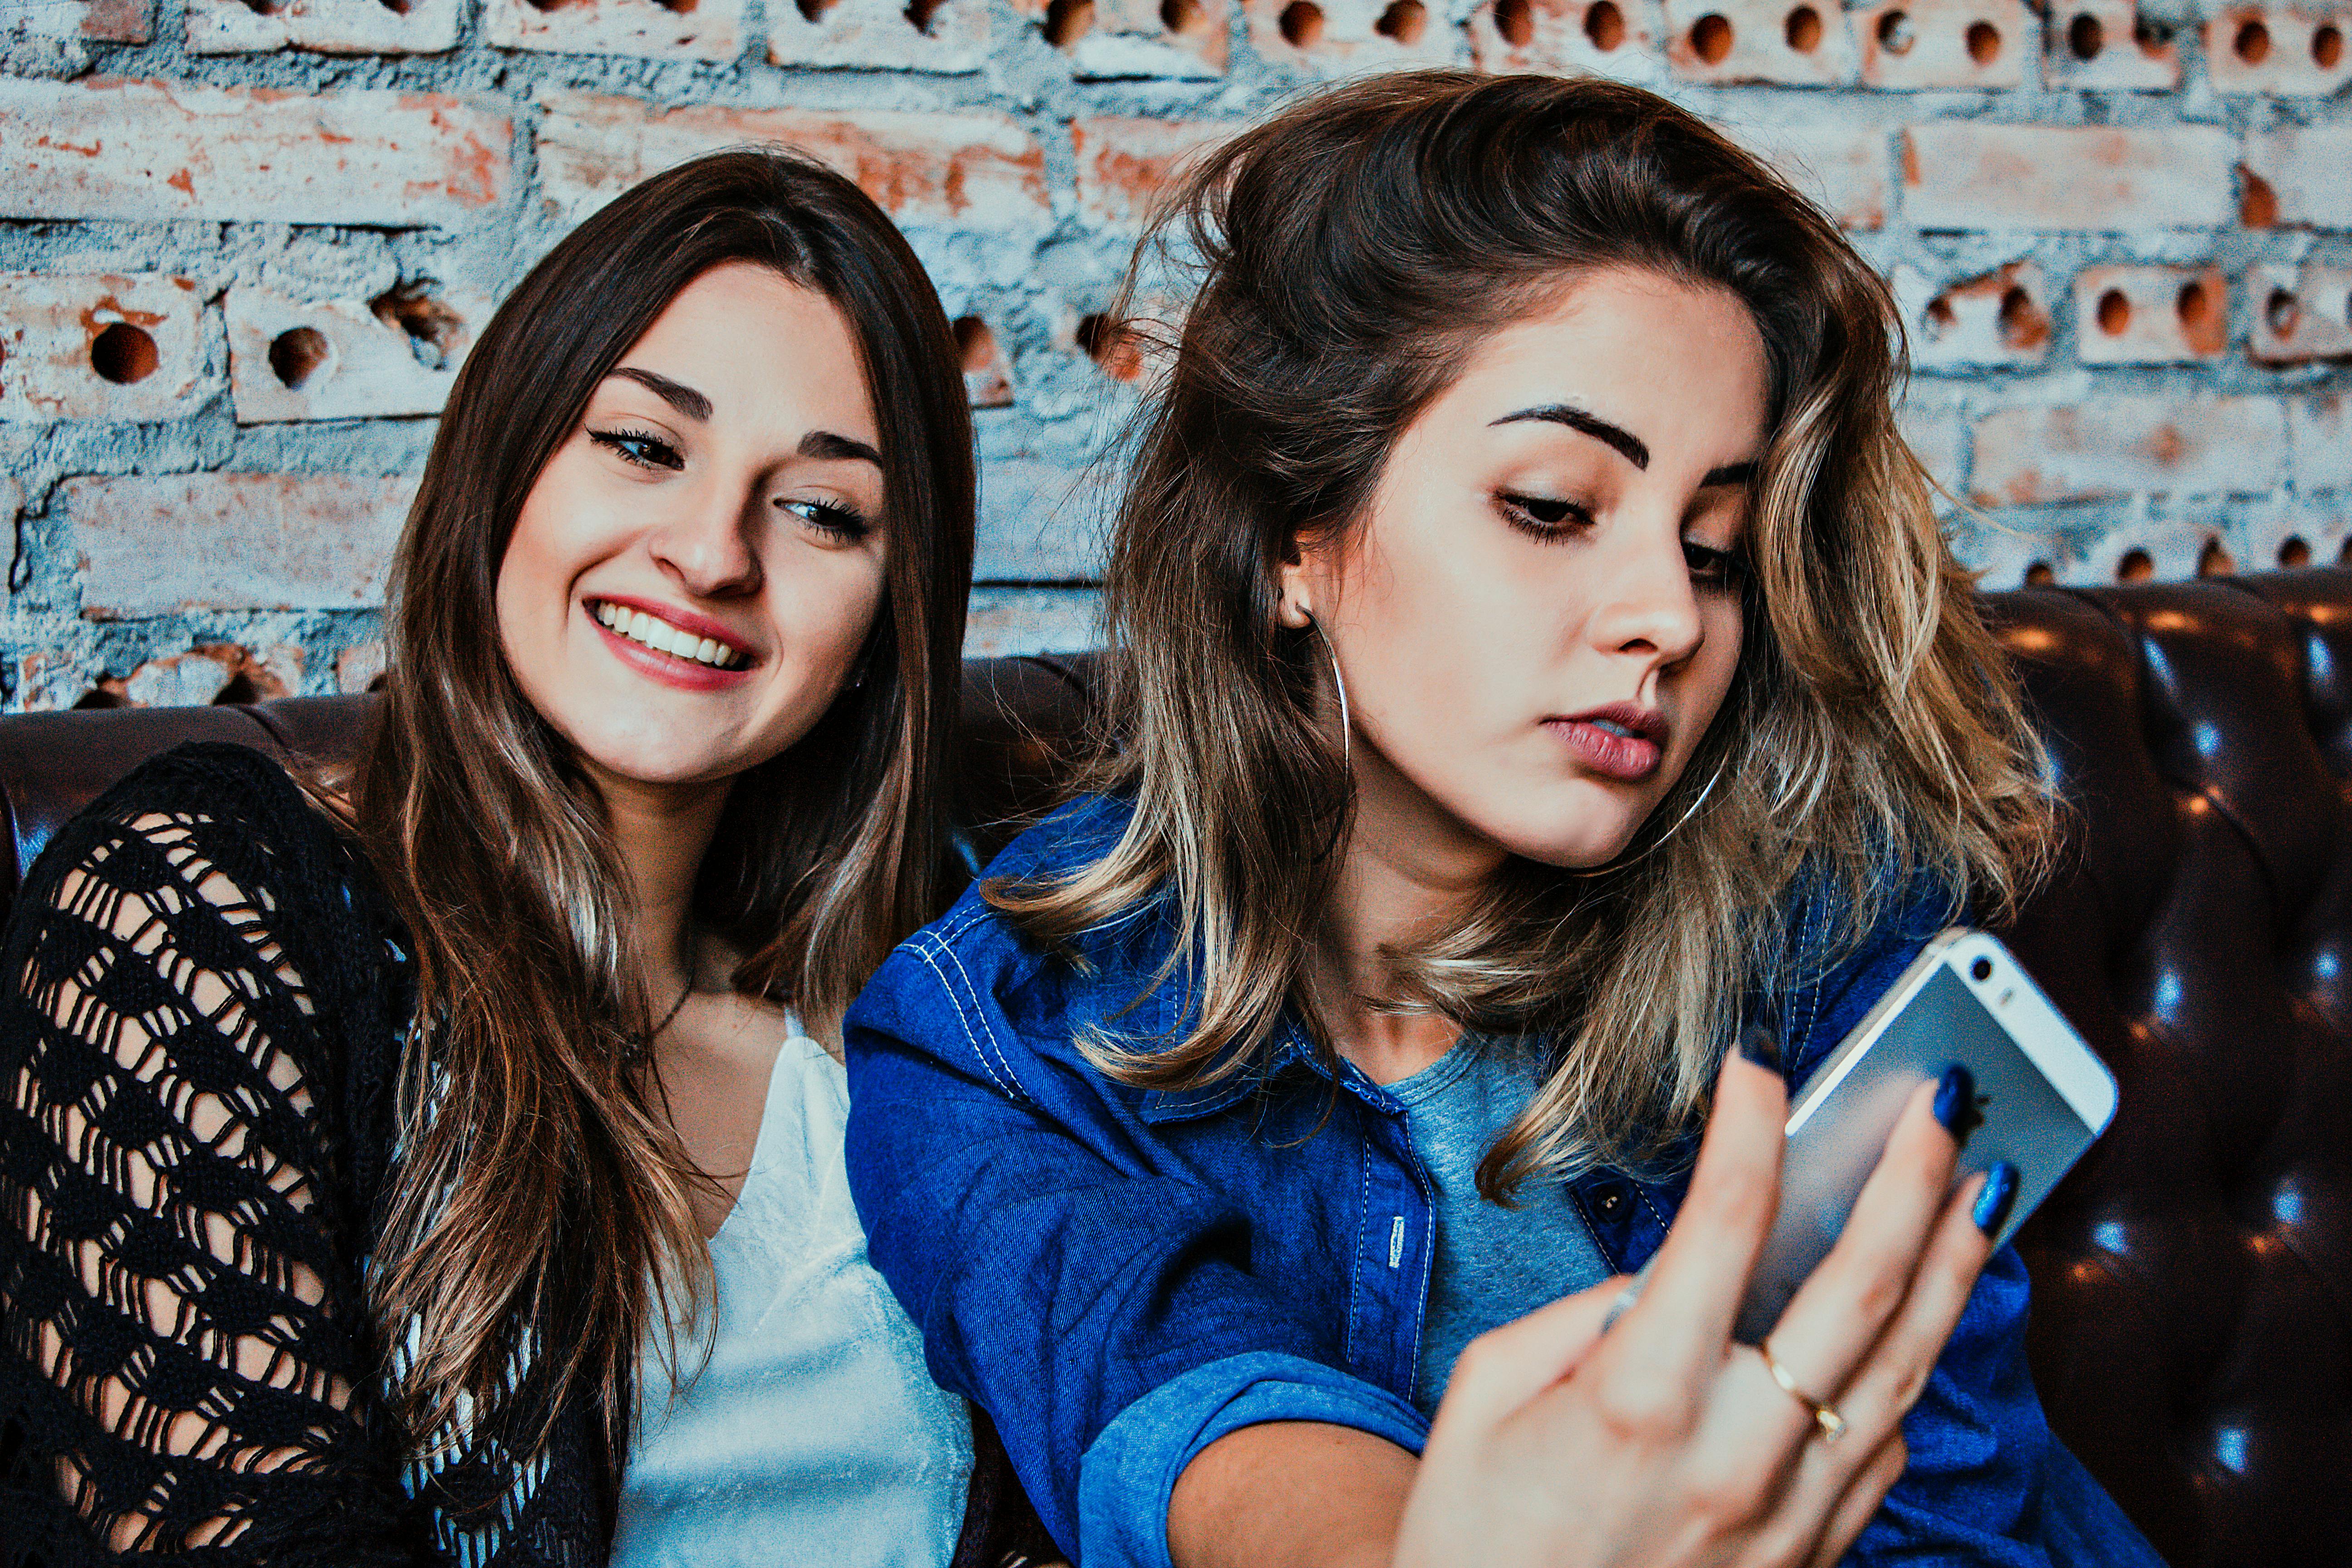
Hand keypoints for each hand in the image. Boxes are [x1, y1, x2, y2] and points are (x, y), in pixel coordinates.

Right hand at [1393, 1044, 1997, 1567]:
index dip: (1750, 1133)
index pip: (1723, 1228)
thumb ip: (1579, 1323)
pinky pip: (1887, 1445)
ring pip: (1905, 1364)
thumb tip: (1667, 1280)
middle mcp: (1736, 1456)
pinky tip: (1922, 1314)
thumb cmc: (1478, 1535)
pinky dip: (1914, 1366)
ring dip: (1952, 1264)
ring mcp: (1790, 1513)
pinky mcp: (1814, 1555)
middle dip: (1908, 1177)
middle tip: (1936, 1102)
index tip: (1759, 1074)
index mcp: (1640, 1403)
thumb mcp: (1485, 1400)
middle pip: (1858, 1288)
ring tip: (1978, 1185)